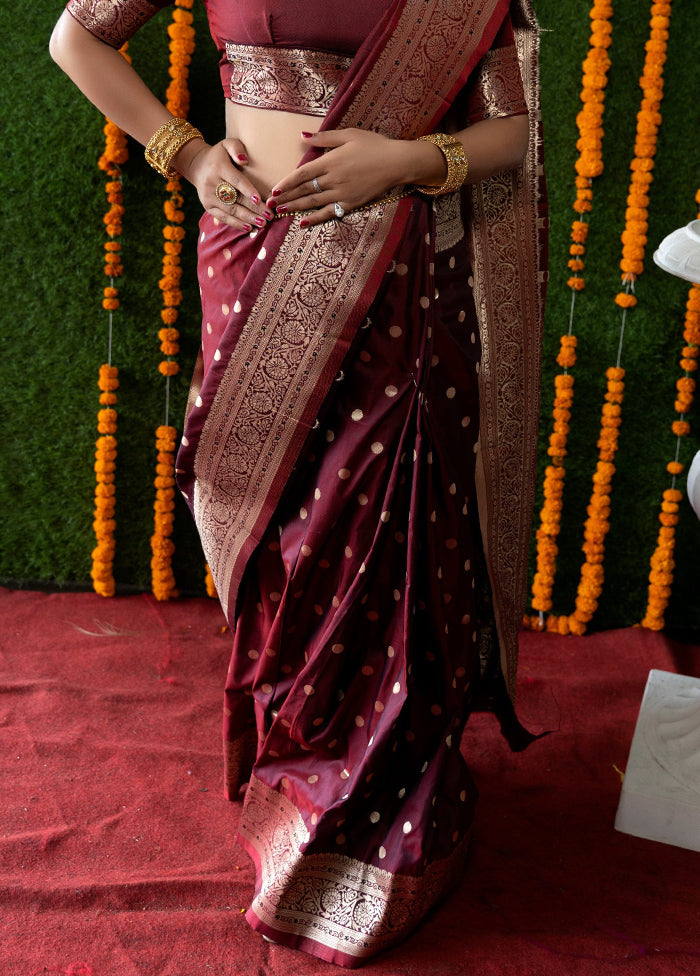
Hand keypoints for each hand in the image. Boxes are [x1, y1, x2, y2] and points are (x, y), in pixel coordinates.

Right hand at [175, 137, 272, 230]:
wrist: (198, 166)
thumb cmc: (220, 155)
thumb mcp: (227, 144)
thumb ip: (236, 148)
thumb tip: (244, 160)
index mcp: (218, 167)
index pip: (236, 180)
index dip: (248, 191)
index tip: (260, 200)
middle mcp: (211, 183)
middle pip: (236, 199)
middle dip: (253, 209)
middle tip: (269, 216)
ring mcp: (208, 197)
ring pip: (230, 211)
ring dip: (247, 219)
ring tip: (263, 223)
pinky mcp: (208, 206)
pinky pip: (223, 217)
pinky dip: (237, 224)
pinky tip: (249, 228)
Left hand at [268, 129, 435, 226]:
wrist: (396, 163)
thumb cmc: (374, 145)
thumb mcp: (349, 134)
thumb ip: (324, 136)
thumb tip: (302, 135)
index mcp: (330, 161)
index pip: (302, 174)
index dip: (287, 183)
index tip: (275, 190)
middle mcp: (333, 179)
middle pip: (304, 190)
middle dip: (286, 198)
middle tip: (270, 205)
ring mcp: (341, 194)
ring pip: (313, 202)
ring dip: (295, 208)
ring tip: (280, 212)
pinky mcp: (350, 204)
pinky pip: (329, 213)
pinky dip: (315, 218)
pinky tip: (302, 222)